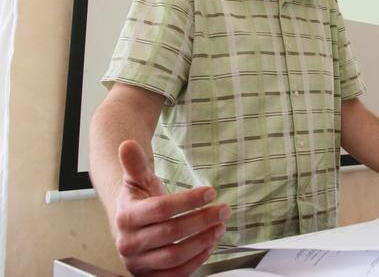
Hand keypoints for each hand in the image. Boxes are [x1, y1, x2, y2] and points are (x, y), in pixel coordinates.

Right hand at [114, 140, 230, 275]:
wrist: (129, 225)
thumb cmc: (138, 201)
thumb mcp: (136, 180)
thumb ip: (134, 164)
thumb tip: (128, 144)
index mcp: (126, 217)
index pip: (161, 209)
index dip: (188, 201)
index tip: (210, 192)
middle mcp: (129, 243)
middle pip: (171, 232)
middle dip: (202, 220)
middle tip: (223, 210)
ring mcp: (138, 263)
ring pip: (174, 255)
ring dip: (202, 241)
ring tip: (220, 226)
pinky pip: (175, 275)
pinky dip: (195, 261)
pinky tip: (209, 245)